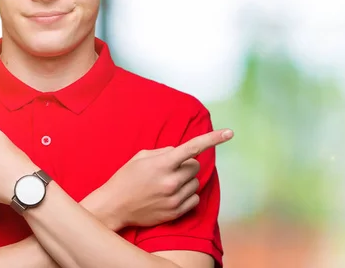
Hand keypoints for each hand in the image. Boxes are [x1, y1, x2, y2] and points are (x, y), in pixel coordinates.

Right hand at [93, 128, 232, 229]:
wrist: (114, 206)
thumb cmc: (126, 178)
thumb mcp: (142, 157)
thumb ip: (165, 151)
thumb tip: (183, 153)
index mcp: (163, 163)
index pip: (193, 147)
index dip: (213, 138)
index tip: (230, 132)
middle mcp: (170, 181)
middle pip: (196, 166)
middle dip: (187, 165)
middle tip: (170, 169)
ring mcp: (174, 198)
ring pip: (196, 182)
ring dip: (186, 180)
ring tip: (167, 184)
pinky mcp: (175, 212)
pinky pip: (195, 198)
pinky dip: (188, 195)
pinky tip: (171, 195)